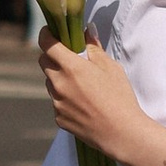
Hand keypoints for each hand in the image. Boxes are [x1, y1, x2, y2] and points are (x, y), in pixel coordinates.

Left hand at [37, 34, 151, 165]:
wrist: (121, 133)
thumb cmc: (119, 98)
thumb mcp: (111, 68)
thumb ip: (94, 48)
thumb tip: (86, 31)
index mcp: (71, 67)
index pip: (47, 44)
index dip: (46, 35)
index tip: (50, 32)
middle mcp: (59, 84)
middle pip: (44, 62)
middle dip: (52, 56)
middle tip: (69, 58)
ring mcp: (57, 103)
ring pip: (50, 83)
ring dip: (59, 78)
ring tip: (81, 85)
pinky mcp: (59, 118)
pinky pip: (56, 102)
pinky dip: (64, 98)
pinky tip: (83, 104)